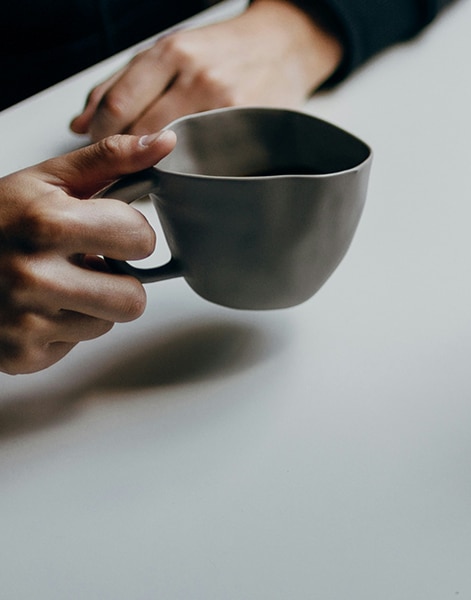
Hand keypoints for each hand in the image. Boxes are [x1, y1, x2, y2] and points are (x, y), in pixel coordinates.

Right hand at [0, 131, 175, 373]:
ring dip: (90, 305)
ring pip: (107, 323)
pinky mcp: (20, 355)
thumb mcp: (47, 180)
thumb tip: (164, 142)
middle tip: (84, 262)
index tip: (103, 229)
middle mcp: (33, 275)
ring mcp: (24, 320)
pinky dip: (61, 329)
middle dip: (116, 279)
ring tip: (55, 282)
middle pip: (133, 298)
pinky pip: (74, 346)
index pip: (141, 240)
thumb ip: (110, 159)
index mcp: (47, 224)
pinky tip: (35, 306)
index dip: (128, 233)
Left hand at [70, 0, 342, 140]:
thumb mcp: (169, 51)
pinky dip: (191, 166)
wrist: (284, 46)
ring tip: (156, 164)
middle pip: (143, 132)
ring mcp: (227, 103)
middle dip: (125, 153)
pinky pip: (208, 157)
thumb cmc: (223, 50)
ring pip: (174, 150)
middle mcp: (199, 76)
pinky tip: (189, 164)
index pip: (118, 106)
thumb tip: (79, 125)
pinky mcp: (250, 125)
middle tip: (125, 161)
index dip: (101, 134)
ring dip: (157, 164)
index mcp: (172, 52)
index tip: (100, 145)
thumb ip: (120, 84)